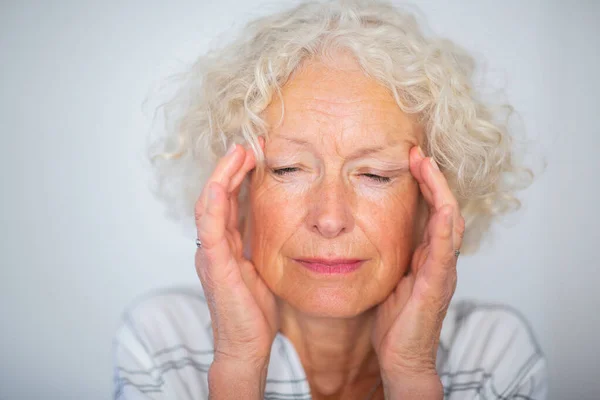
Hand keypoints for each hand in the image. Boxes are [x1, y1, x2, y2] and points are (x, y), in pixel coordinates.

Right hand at [194, 140, 278, 367]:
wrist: (246, 345)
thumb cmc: (255, 310)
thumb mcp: (263, 266)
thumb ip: (263, 241)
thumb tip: (280, 219)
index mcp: (226, 243)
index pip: (230, 199)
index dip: (240, 174)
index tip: (258, 151)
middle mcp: (214, 244)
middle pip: (218, 195)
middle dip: (231, 167)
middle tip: (249, 143)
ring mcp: (210, 254)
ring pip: (210, 205)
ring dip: (222, 176)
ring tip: (238, 152)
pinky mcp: (214, 267)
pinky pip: (209, 231)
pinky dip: (213, 206)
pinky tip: (221, 185)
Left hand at [371, 146, 463, 397]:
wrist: (402, 357)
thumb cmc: (395, 322)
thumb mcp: (390, 278)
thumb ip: (389, 254)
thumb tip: (367, 232)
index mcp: (427, 257)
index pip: (431, 212)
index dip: (424, 185)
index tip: (410, 160)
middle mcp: (439, 260)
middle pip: (444, 209)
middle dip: (433, 179)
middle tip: (419, 153)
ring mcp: (441, 272)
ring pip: (449, 222)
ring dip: (440, 192)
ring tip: (427, 165)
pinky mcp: (436, 286)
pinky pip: (443, 251)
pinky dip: (443, 226)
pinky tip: (440, 206)